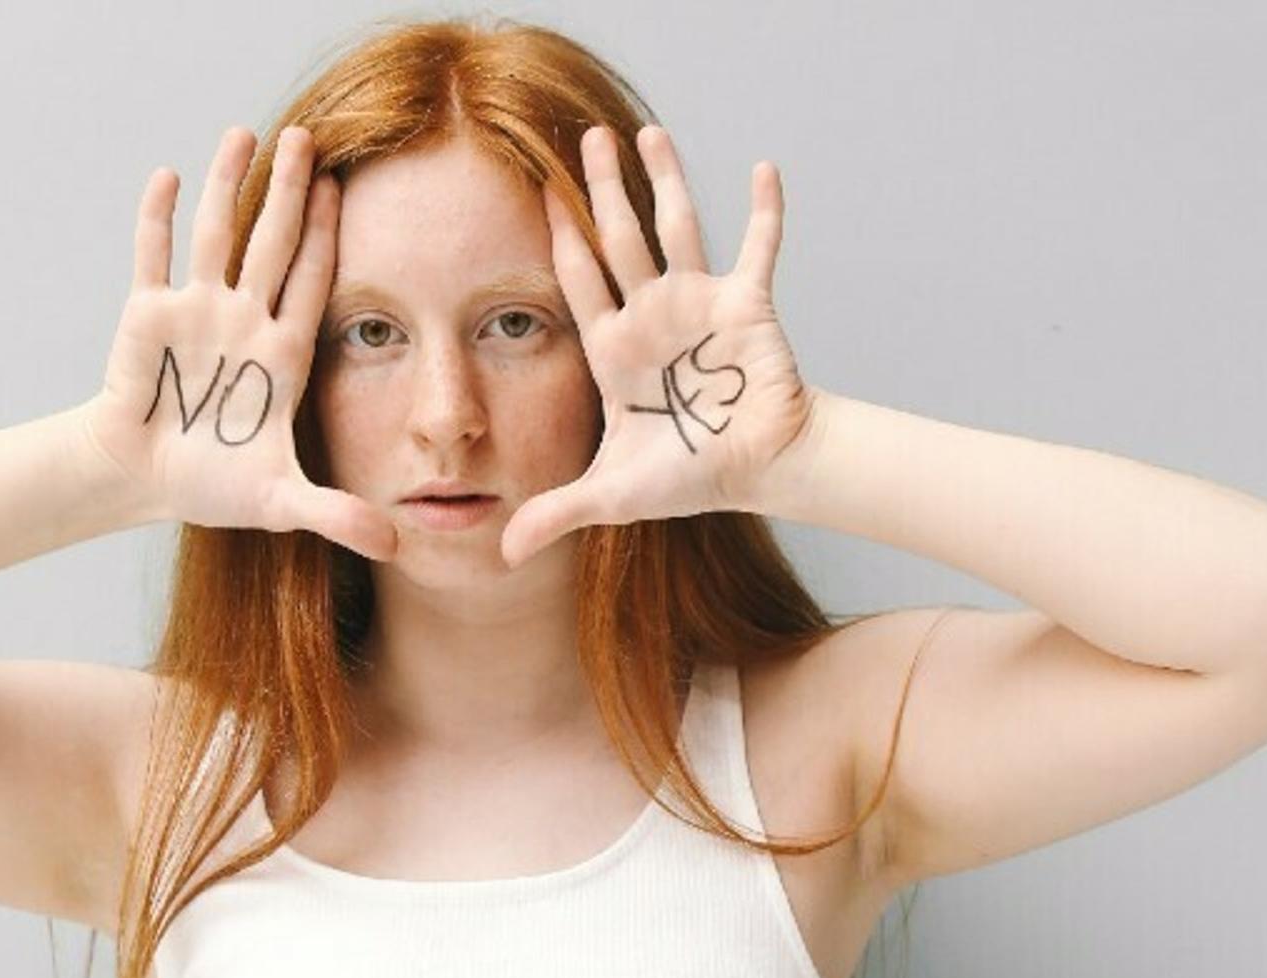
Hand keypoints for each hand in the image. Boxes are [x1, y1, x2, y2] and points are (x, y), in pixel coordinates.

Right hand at [77, 125, 397, 561]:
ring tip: (245, 133)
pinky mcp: (148, 316)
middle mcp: (245, 318)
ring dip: (229, 185)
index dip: (330, 237)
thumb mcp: (283, 500)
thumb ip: (336, 515)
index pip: (313, 281)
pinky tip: (169, 175)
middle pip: (273, 242)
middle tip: (308, 136)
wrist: (146, 480)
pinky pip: (154, 258)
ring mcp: (198, 311)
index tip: (348, 188)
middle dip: (290, 192)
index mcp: (284, 352)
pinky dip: (159, 219)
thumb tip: (395, 546)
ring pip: (218, 235)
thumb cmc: (217, 484)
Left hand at [500, 124, 817, 567]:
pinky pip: (757, 248)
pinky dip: (765, 211)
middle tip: (583, 135)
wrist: (760, 472)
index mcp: (615, 348)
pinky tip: (765, 168)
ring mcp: (700, 304)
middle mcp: (652, 314)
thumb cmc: (691, 477)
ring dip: (665, 180)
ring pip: (676, 227)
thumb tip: (501, 557)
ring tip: (646, 132)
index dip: (557, 238)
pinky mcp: (748, 306)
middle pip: (618, 237)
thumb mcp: (613, 495)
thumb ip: (557, 513)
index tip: (534, 190)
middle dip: (601, 188)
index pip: (577, 281)